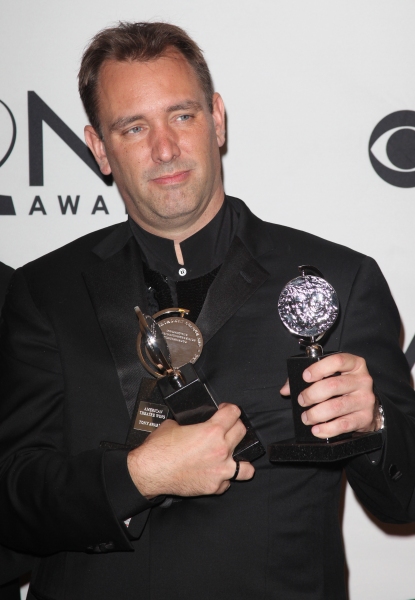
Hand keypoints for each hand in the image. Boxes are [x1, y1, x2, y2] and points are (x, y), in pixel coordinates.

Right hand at [127, 403, 254, 498]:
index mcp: (212, 431)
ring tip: (232, 458)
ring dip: (240, 460)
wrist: (150, 472)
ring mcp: (220, 470)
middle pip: (242, 432)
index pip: (234, 413)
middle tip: (227, 429)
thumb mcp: (174, 425)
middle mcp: (220, 449)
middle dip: (235, 427)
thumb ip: (190, 423)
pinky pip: (228, 482)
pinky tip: (214, 473)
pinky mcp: (214, 487)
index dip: (230, 409)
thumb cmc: (158, 449)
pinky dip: (223, 478)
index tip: (226, 411)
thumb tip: (193, 425)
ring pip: (246, 467)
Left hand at [279, 353, 379, 438]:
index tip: (305, 377)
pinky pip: (343, 424)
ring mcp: (365, 400)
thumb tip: (286, 389)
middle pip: (333, 385)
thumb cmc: (344, 389)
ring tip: (306, 417)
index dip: (319, 368)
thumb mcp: (331, 376)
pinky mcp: (364, 418)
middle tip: (302, 401)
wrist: (369, 408)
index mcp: (354, 364)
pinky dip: (326, 429)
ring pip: (336, 406)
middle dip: (312, 394)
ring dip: (316, 414)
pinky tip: (316, 429)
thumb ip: (307, 378)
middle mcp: (362, 380)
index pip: (338, 361)